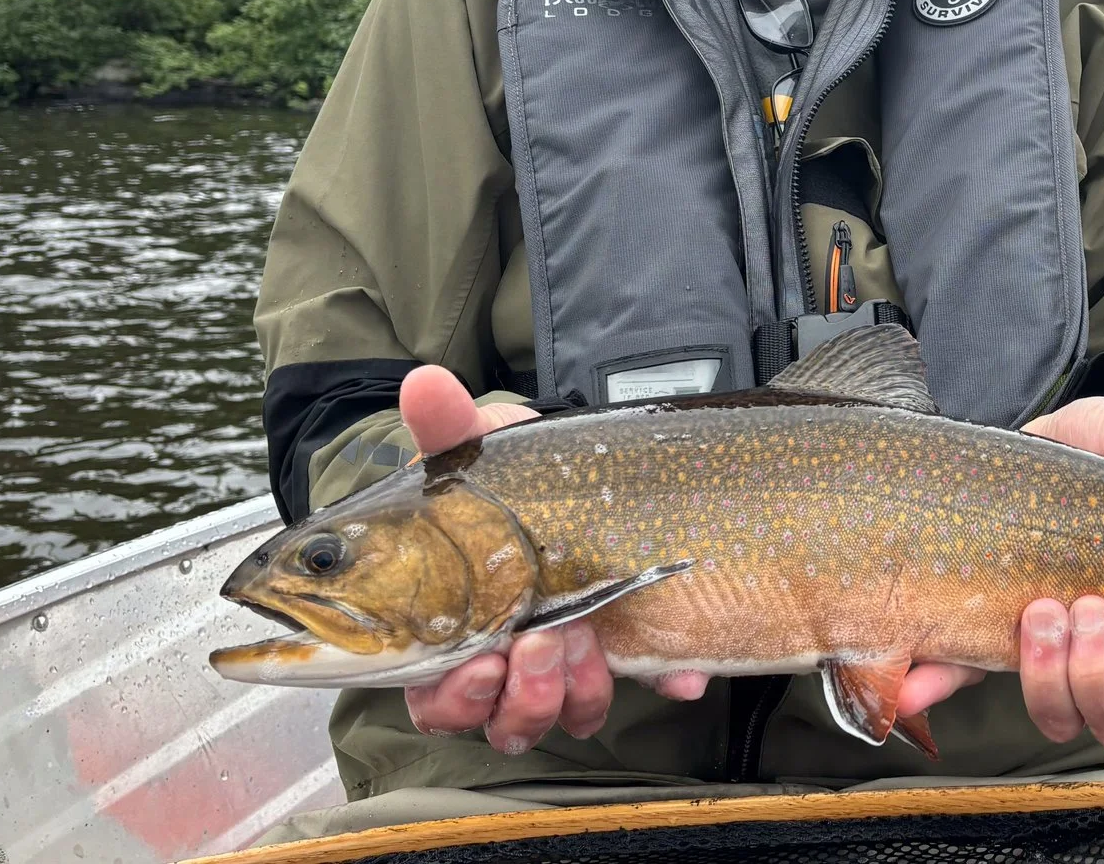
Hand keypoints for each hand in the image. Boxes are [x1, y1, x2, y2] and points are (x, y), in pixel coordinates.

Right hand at [393, 365, 709, 751]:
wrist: (590, 464)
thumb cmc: (516, 475)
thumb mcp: (481, 448)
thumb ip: (446, 426)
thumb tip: (424, 383)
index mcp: (454, 629)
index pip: (433, 694)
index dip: (451, 696)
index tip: (478, 660)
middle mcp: (508, 659)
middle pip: (497, 721)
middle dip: (516, 698)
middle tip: (536, 644)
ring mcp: (572, 661)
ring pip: (564, 715)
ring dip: (572, 691)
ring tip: (581, 638)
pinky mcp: (633, 650)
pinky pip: (651, 682)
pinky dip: (665, 678)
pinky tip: (679, 671)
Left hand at [898, 398, 1103, 747]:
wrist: (1007, 453)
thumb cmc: (1087, 461)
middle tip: (1083, 607)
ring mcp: (1049, 661)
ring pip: (1065, 716)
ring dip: (1048, 681)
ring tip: (1032, 614)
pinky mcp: (983, 649)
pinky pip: (964, 689)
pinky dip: (940, 687)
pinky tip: (917, 677)